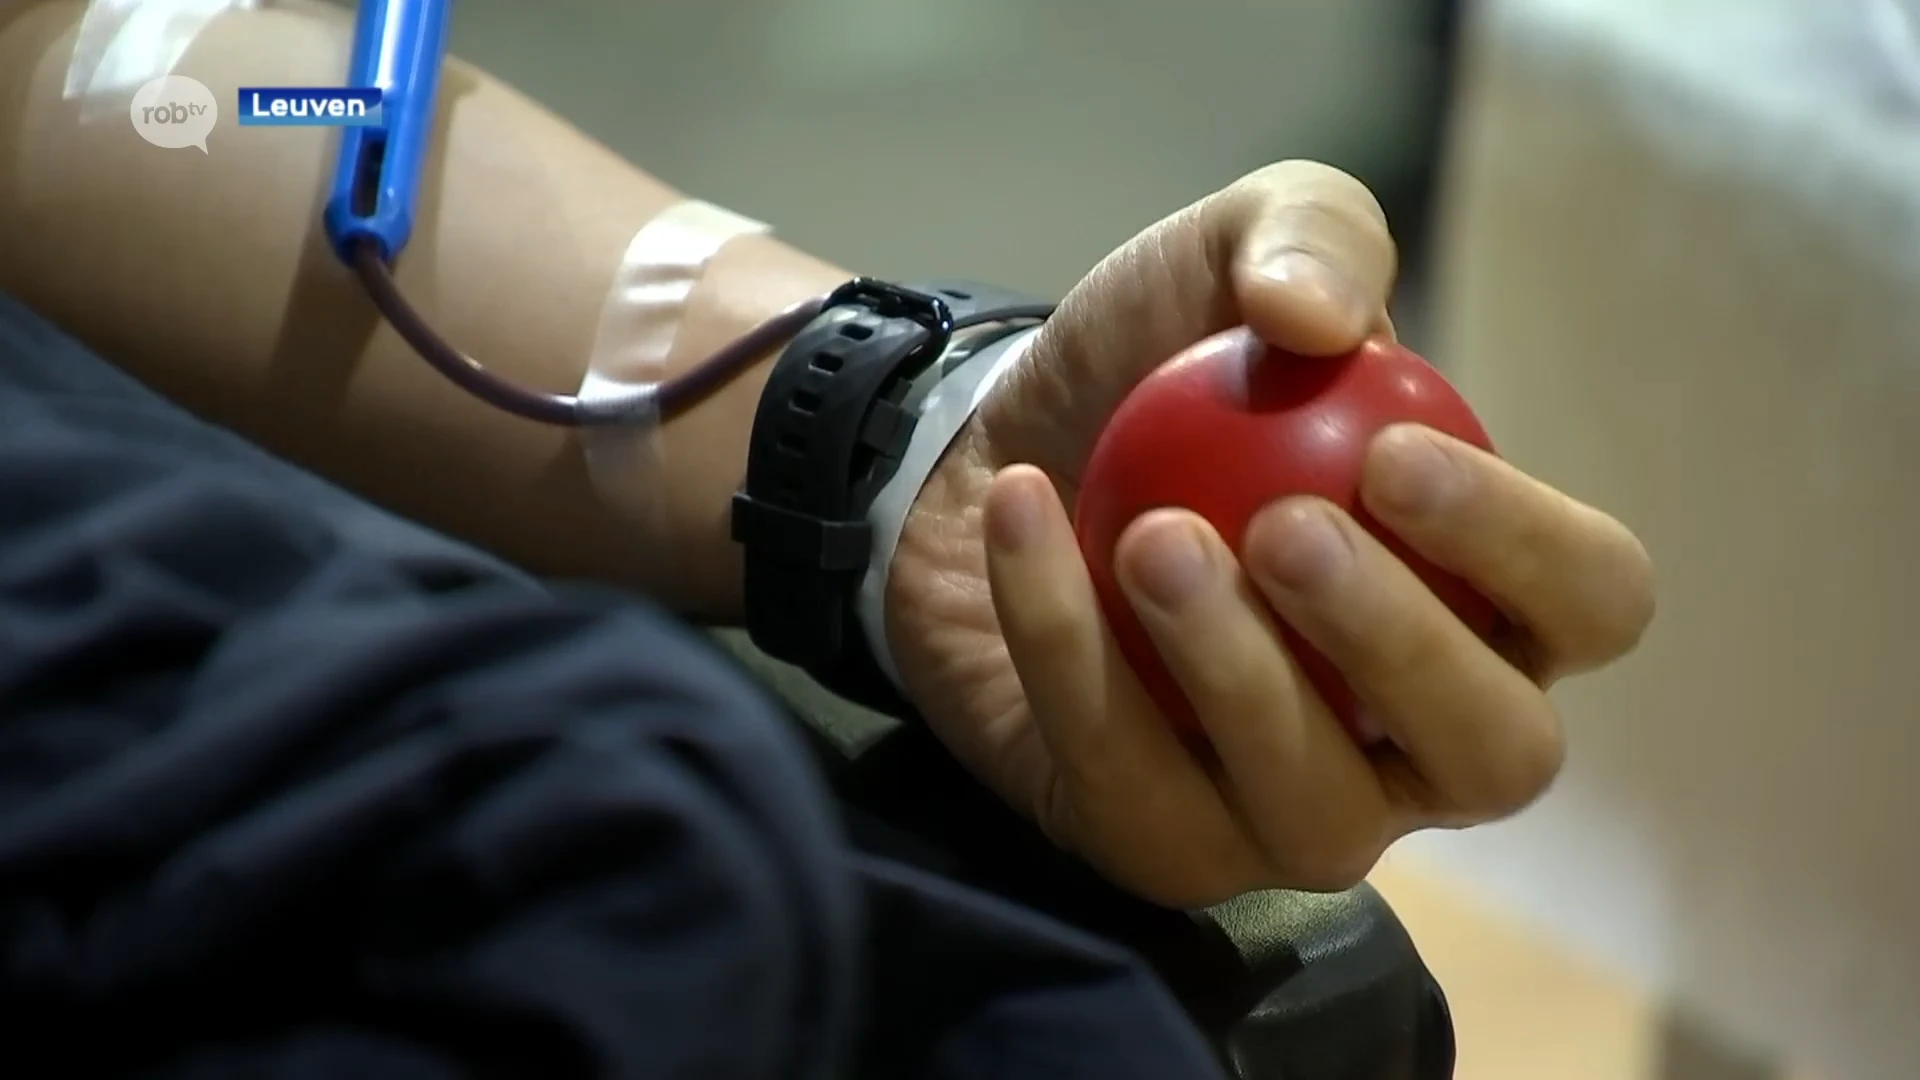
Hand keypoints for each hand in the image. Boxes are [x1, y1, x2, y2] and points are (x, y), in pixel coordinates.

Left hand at [884, 162, 1655, 907]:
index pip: (1592, 603)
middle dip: (1402, 643)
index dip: (1524, 544)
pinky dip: (1066, 645)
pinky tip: (1022, 518)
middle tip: (1285, 529)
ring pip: (1319, 809)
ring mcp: (1297, 814)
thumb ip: (1309, 237)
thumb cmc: (1158, 373)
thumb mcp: (1232, 255)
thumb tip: (1327, 318)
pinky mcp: (1163, 847)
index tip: (1390, 454)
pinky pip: (1129, 782)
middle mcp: (1422, 736)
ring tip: (1154, 539)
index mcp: (1494, 599)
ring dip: (1235, 671)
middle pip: (1496, 750)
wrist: (990, 453)